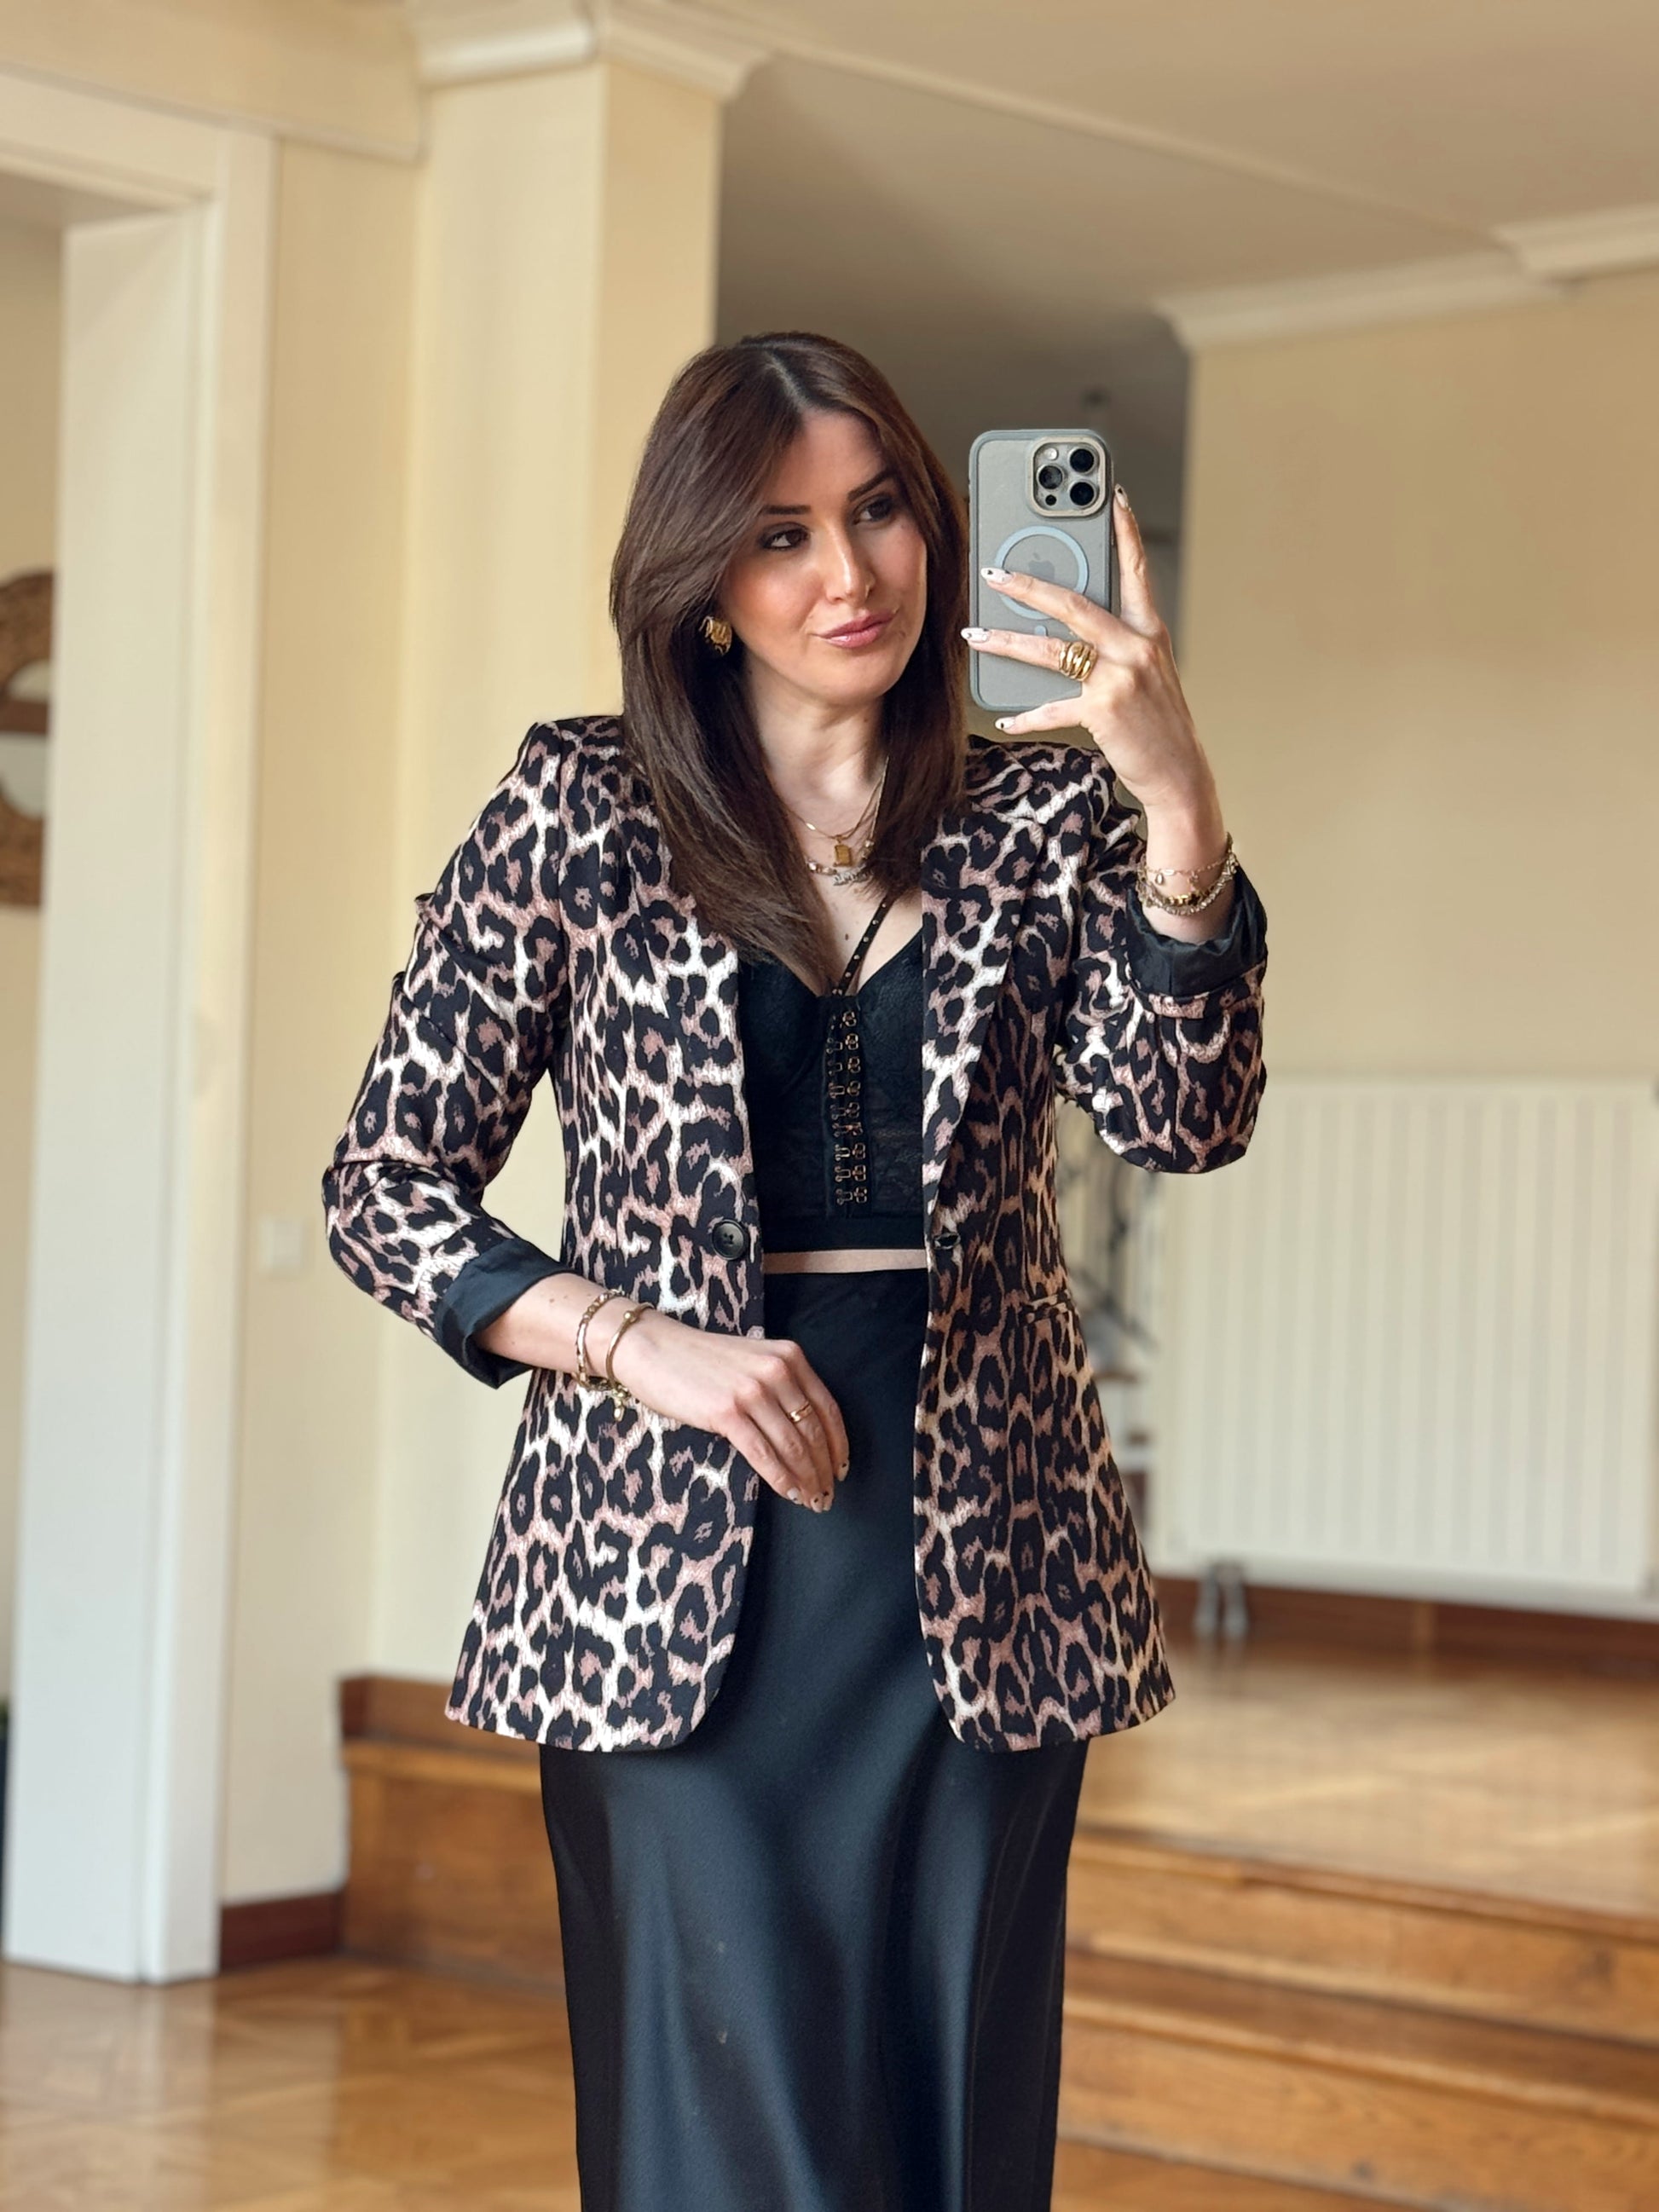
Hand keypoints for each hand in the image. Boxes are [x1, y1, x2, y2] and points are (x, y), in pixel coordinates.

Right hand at [609, 1309, 848, 1511]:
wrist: (654, 1349)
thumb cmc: (701, 1360)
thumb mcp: (753, 1360)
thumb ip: (781, 1384)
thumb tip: (805, 1434)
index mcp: (789, 1356)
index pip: (827, 1407)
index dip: (838, 1444)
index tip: (841, 1469)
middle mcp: (777, 1370)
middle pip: (813, 1431)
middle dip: (824, 1469)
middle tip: (827, 1496)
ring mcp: (752, 1391)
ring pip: (793, 1446)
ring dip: (807, 1479)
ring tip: (812, 1501)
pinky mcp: (727, 1412)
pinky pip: (763, 1454)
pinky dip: (781, 1478)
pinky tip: (789, 1493)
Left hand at [962, 487, 1213, 818]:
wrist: (1179, 772)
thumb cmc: (1157, 722)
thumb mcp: (1146, 672)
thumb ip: (1114, 645)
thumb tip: (1062, 629)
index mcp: (1149, 631)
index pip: (1136, 570)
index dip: (1125, 531)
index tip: (1112, 496)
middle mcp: (1136, 647)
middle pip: (1073, 603)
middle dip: (1028, 585)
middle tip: (994, 572)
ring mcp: (1120, 677)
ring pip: (1051, 650)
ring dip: (1007, 641)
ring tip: (976, 635)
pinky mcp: (1103, 710)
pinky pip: (1052, 707)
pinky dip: (1025, 715)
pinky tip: (1004, 717)